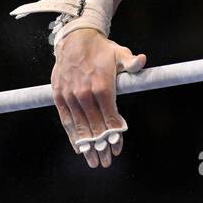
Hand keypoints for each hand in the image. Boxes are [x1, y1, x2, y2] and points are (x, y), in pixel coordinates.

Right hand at [51, 28, 147, 167]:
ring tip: (93, 162)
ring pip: (80, 127)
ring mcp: (70, 96)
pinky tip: (78, 148)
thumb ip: (131, 63)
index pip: (110, 116)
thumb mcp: (120, 53)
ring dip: (87, 146)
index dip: (114, 133)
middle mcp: (85, 94)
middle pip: (95, 126)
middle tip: (106, 162)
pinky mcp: (59, 97)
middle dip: (101, 146)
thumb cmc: (103, 50)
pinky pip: (66, 120)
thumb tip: (142, 61)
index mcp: (102, 86)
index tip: (118, 148)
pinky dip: (72, 135)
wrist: (75, 40)